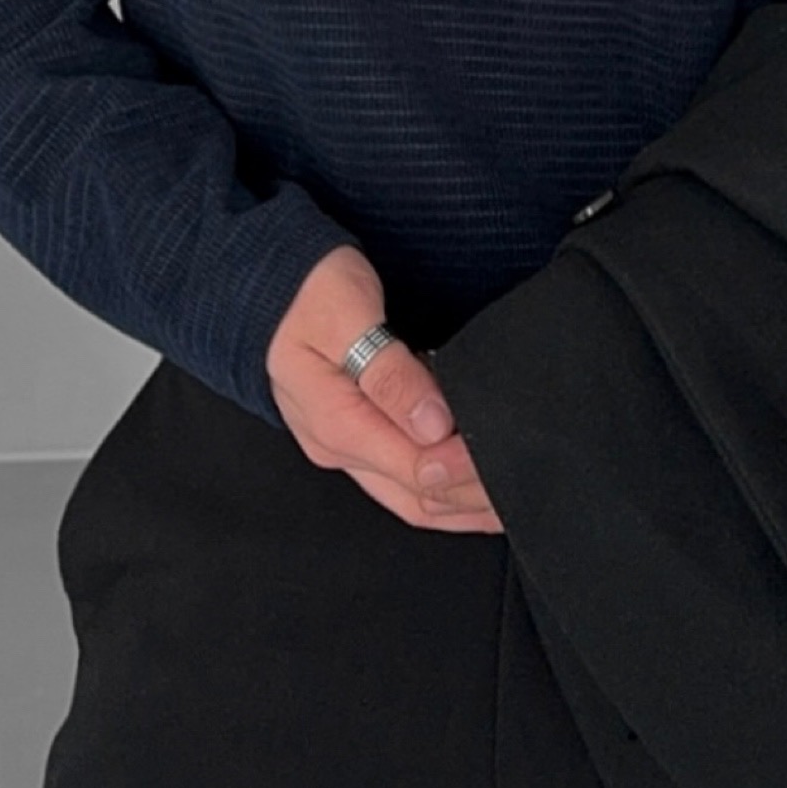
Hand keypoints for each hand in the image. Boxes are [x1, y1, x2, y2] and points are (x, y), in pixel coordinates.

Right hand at [266, 245, 503, 534]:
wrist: (262, 280)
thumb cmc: (304, 291)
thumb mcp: (346, 317)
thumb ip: (389, 374)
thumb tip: (432, 426)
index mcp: (337, 424)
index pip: (416, 469)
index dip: (465, 470)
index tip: (502, 453)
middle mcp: (338, 447)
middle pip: (417, 497)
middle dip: (471, 501)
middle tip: (523, 489)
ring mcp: (344, 446)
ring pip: (410, 499)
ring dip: (459, 507)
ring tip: (508, 504)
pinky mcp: (354, 435)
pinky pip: (401, 481)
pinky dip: (440, 493)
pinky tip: (471, 491)